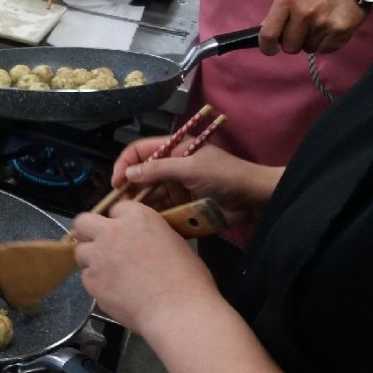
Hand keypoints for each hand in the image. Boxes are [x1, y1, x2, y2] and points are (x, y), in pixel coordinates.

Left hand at [73, 201, 219, 334]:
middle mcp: (112, 231)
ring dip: (91, 259)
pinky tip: (113, 291)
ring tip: (108, 273)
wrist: (177, 311)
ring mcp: (98, 255)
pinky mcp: (91, 280)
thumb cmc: (187, 278)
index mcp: (137, 217)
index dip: (119, 222)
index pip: (116, 208)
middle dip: (89, 232)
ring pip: (80, 251)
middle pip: (84, 222)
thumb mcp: (172, 241)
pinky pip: (86, 277)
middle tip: (101, 246)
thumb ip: (148, 234)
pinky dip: (96, 282)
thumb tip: (139, 239)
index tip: (125, 233)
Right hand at [112, 136, 277, 226]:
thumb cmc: (225, 176)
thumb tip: (128, 174)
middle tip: (119, 206)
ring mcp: (178, 186)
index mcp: (174, 149)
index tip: (116, 183)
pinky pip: (163, 208)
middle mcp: (172, 165)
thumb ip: (159, 169)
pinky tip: (146, 223)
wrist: (255, 200)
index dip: (124, 164)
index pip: (139, 151)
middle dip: (129, 187)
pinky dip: (154, 214)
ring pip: (150, 193)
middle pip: (141, 173)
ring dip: (140, 203)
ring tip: (130, 217)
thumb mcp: (191, 168)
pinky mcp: (184, 204)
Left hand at [259, 0, 367, 54]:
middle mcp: (303, 13)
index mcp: (287, 1)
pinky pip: (325, 50)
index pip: (268, 34)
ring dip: (311, 41)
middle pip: (289, 47)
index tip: (270, 49)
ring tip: (320, 25)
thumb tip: (264, 33)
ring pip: (308, 49)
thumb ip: (279, 13)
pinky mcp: (340, 32)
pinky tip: (331, 29)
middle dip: (293, 43)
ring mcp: (322, 23)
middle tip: (302, 31)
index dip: (267, 47)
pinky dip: (326, 44)